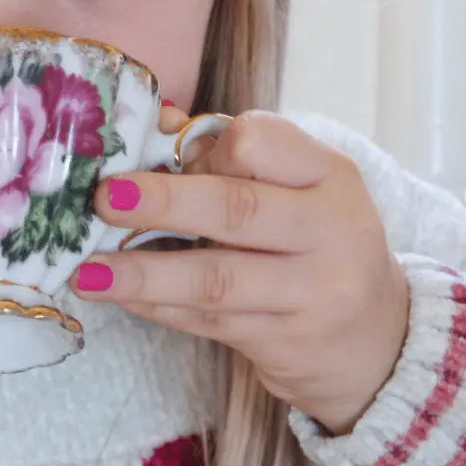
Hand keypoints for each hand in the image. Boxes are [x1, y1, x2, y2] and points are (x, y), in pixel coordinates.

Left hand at [72, 109, 409, 433]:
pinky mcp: (288, 343)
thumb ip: (229, 154)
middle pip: (234, 210)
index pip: (261, 142)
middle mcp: (331, 230)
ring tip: (88, 271)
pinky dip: (156, 306)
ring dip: (143, 274)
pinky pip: (208, 321)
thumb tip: (153, 122)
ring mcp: (313, 293)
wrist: (377, 340)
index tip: (169, 154)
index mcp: (329, 174)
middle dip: (161, 203)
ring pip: (215, 280)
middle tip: (103, 199)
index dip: (206, 148)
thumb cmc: (314, 239)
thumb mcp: (295, 186)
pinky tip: (117, 295)